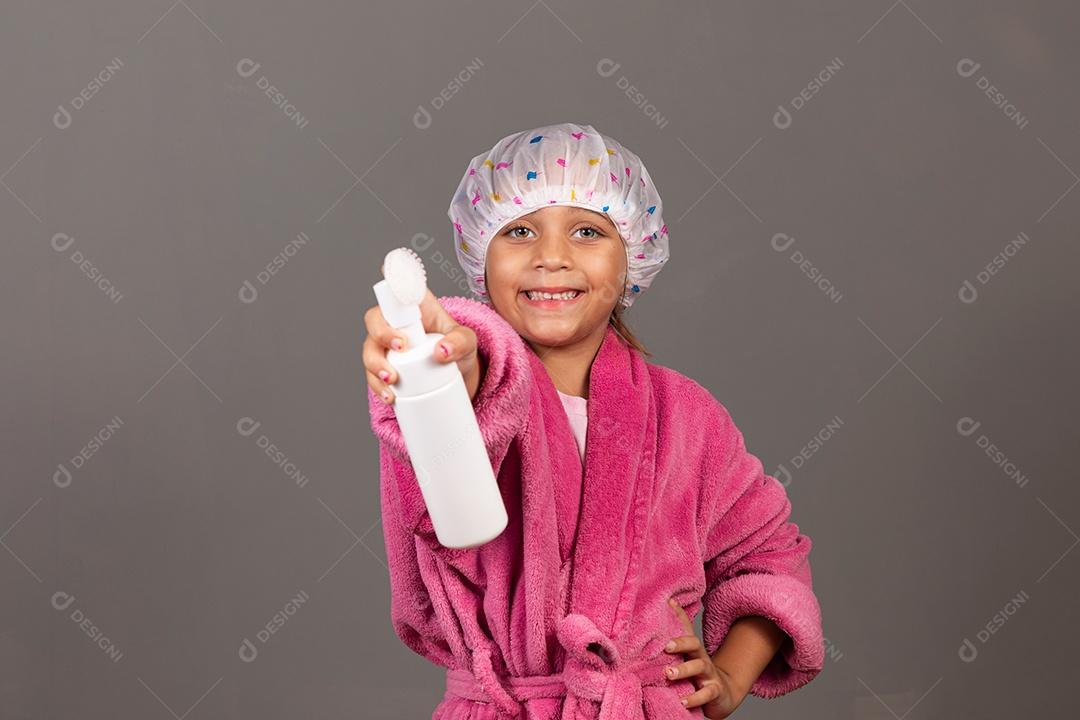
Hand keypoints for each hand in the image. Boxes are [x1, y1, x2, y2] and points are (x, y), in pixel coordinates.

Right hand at [364, 271, 480, 404]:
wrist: (457, 376)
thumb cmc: (458, 348)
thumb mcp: (468, 342)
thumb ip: (459, 341)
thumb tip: (441, 352)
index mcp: (416, 305)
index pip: (399, 286)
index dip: (390, 275)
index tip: (386, 270)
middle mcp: (396, 322)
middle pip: (375, 318)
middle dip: (382, 332)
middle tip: (401, 347)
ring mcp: (386, 345)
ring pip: (369, 348)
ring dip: (375, 364)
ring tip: (392, 380)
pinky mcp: (384, 367)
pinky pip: (372, 375)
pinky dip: (377, 386)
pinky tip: (389, 396)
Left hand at [664, 597, 745, 718]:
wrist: (723, 695)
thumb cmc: (698, 674)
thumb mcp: (686, 658)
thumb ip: (675, 640)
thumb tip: (666, 607)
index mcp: (692, 650)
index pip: (685, 630)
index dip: (678, 618)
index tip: (667, 606)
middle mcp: (701, 658)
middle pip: (694, 644)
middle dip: (680, 643)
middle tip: (665, 646)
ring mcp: (710, 675)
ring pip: (700, 667)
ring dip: (684, 670)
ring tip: (668, 674)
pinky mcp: (715, 692)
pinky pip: (706, 693)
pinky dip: (694, 698)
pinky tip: (682, 702)